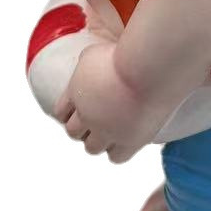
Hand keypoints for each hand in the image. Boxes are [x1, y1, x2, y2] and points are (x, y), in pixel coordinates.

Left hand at [54, 43, 141, 161]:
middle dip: (83, 126)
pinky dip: (118, 150)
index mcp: (76, 92)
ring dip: (99, 140)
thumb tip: (87, 67)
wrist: (150, 68)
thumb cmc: (127, 55)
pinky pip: (116, 157)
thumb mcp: (97, 53)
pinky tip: (126, 139)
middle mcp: (86, 115)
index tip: (80, 110)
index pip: (61, 112)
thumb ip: (87, 65)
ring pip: (92, 147)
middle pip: (73, 132)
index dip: (70, 112)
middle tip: (97, 119)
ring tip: (112, 131)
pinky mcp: (128, 141)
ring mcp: (106, 130)